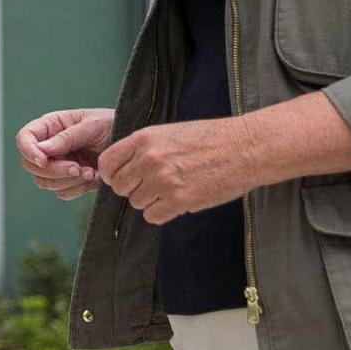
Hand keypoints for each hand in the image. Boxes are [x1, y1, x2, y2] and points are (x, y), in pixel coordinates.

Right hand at [15, 107, 115, 200]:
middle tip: (77, 168)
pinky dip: (77, 188)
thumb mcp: (91, 125)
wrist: (130, 143)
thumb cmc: (111, 124)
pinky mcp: (70, 181)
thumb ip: (67, 137)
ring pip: (45, 182)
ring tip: (90, 171)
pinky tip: (93, 177)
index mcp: (50, 126)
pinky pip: (63, 192)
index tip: (44, 160)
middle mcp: (50, 147)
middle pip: (31, 165)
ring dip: (67, 181)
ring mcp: (59, 165)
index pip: (24, 138)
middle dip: (53, 170)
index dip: (29, 151)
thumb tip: (42, 150)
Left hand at [97, 116, 257, 224]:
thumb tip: (125, 170)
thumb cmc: (209, 138)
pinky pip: (153, 216)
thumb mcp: (168, 133)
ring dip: (150, 201)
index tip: (120, 178)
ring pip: (137, 203)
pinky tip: (176, 202)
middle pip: (120, 186)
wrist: (243, 147)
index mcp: (143, 138)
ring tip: (170, 190)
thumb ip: (144, 149)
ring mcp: (163, 181)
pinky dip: (162, 213)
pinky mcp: (180, 200)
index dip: (111, 174)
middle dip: (132, 189)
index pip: (107, 163)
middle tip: (150, 187)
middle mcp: (149, 159)